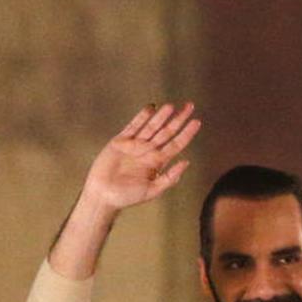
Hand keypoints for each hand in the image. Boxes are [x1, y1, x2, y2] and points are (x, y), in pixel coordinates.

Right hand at [82, 103, 200, 210]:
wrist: (104, 195)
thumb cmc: (128, 196)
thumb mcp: (153, 190)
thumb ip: (170, 177)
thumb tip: (186, 162)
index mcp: (158, 162)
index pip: (176, 144)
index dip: (187, 133)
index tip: (197, 122)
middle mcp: (148, 151)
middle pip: (167, 132)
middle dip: (178, 119)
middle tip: (190, 106)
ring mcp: (134, 145)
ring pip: (151, 126)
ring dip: (161, 116)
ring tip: (171, 106)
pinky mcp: (120, 141)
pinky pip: (132, 126)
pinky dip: (141, 117)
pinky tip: (151, 108)